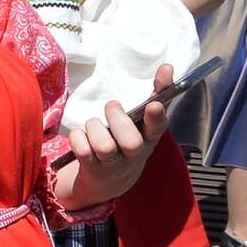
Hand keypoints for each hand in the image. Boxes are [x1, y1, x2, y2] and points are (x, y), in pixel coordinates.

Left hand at [60, 64, 172, 205]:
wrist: (111, 179)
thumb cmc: (130, 138)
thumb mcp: (145, 120)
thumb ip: (158, 93)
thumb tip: (168, 67)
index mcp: (150, 138)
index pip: (158, 128)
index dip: (156, 117)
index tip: (153, 104)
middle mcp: (134, 154)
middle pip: (131, 143)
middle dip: (118, 120)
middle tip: (112, 106)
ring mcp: (113, 164)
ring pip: (104, 147)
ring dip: (95, 128)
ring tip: (94, 124)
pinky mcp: (92, 168)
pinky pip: (82, 150)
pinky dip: (78, 137)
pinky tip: (81, 136)